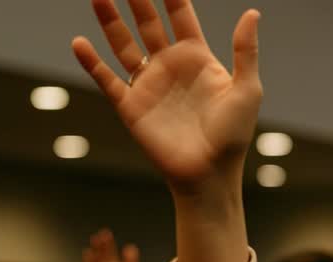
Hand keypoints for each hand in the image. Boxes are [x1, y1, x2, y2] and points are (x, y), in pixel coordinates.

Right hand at [71, 0, 262, 194]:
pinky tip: (80, 42)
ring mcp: (149, 84)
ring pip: (123, 42)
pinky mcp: (131, 105)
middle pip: (147, 21)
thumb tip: (253, 13)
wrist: (209, 174)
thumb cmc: (233, 135)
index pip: (180, 14)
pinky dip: (91, 62)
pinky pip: (106, 78)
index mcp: (198, 58)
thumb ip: (245, 51)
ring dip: (109, 19)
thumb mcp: (246, 90)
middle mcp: (170, 66)